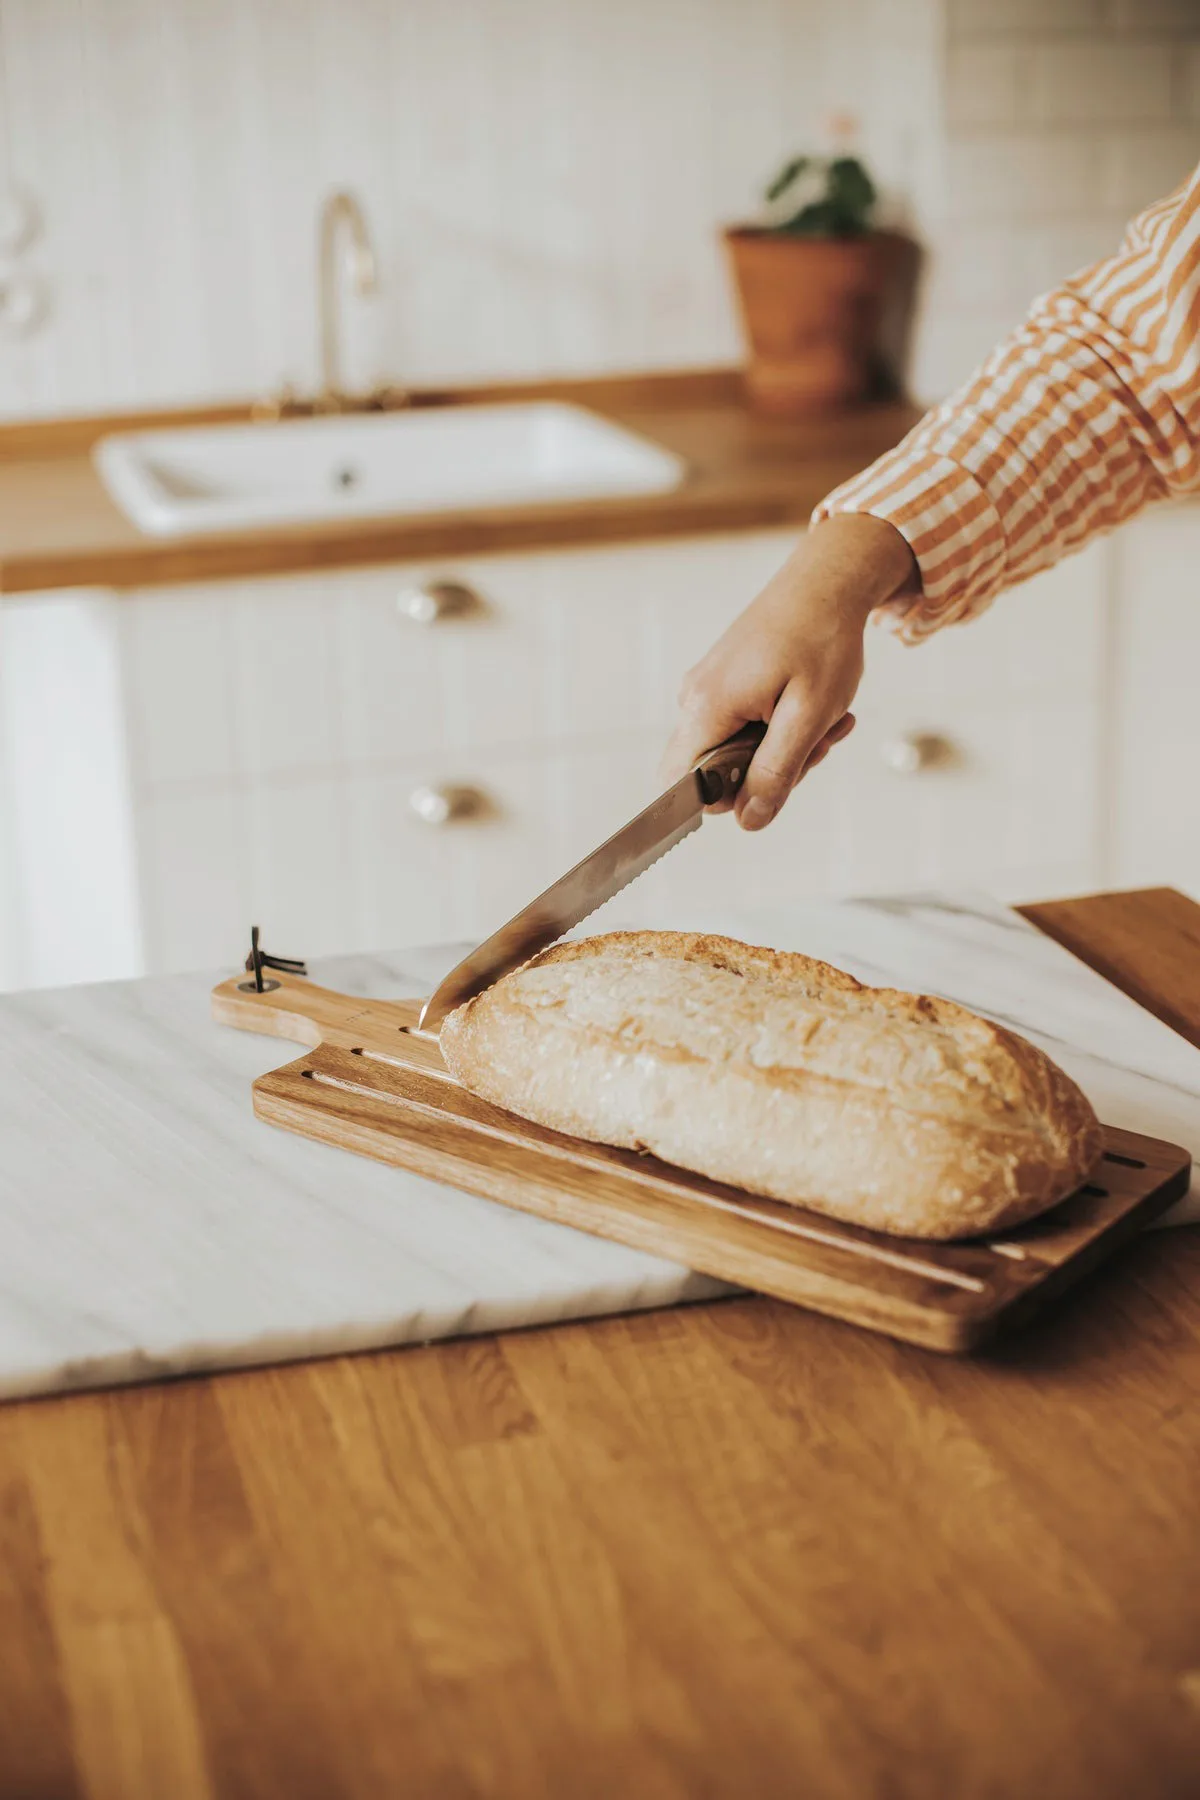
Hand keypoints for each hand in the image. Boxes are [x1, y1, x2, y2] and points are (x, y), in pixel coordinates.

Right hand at [661, 514, 918, 828]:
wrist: (827, 580)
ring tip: (826, 716)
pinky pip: (743, 726)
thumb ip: (776, 772)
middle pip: (714, 773)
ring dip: (784, 747)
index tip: (775, 780)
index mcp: (707, 708)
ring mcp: (706, 688)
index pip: (682, 787)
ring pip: (735, 750)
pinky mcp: (723, 681)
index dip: (727, 799)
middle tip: (819, 740)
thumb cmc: (822, 639)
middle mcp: (694, 699)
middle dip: (770, 771)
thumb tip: (749, 822)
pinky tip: (812, 705)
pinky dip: (781, 725)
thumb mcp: (808, 716)